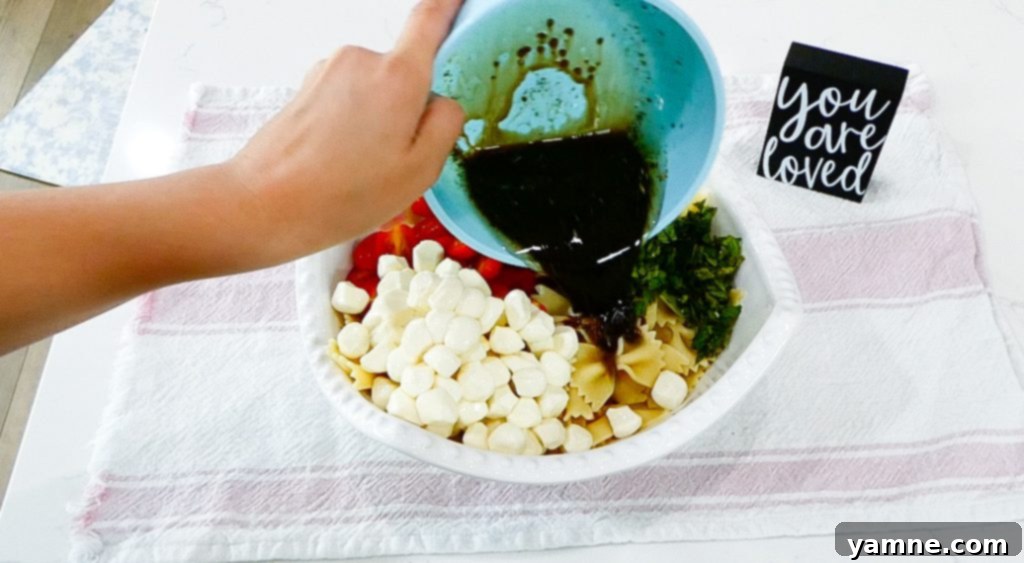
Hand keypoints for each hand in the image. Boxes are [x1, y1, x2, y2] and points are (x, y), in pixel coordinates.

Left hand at [226, 0, 464, 263]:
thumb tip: (443, 102)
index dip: (449, 4)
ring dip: (376, 124)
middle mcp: (361, 60)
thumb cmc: (343, 193)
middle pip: (404, 72)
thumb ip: (446, 124)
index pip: (430, 19)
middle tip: (395, 161)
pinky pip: (347, 101)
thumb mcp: (420, 170)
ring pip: (375, 91)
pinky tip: (338, 166)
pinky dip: (350, 129)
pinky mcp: (307, 87)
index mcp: (398, 76)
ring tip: (360, 170)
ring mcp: (329, 70)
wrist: (263, 205)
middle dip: (408, 111)